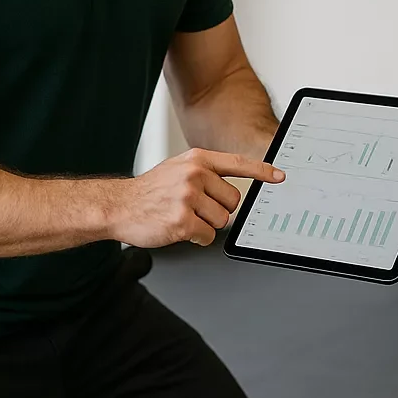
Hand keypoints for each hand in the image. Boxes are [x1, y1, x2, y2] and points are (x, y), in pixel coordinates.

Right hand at [109, 148, 285, 247]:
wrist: (118, 205)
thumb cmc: (150, 190)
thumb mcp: (178, 168)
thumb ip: (205, 172)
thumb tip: (233, 185)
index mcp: (197, 160)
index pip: (238, 163)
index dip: (262, 171)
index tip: (280, 176)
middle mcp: (195, 175)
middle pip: (233, 201)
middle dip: (219, 210)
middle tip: (196, 209)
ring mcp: (188, 198)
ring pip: (222, 220)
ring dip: (206, 225)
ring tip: (184, 217)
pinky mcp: (182, 221)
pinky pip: (207, 235)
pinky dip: (197, 237)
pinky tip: (179, 229)